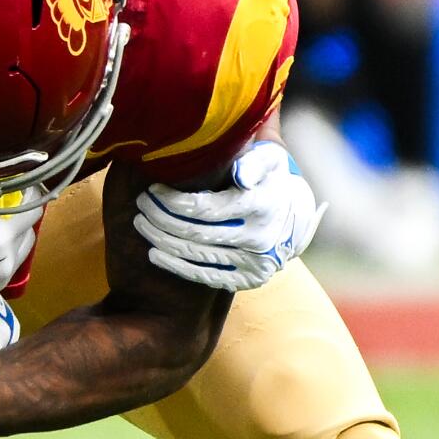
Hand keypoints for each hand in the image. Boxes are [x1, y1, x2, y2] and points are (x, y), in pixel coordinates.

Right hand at [0, 195, 41, 318]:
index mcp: (1, 239)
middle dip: (20, 216)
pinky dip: (2, 252)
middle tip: (2, 205)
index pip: (32, 211)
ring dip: (13, 236)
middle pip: (28, 232)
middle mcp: (8, 261)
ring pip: (20, 251)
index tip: (19, 184)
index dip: (28, 195)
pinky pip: (7, 265)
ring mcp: (1, 279)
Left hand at [133, 142, 325, 291]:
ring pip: (196, 254)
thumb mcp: (271, 159)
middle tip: (141, 206)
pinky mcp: (249, 280)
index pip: (206, 208)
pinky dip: (176, 266)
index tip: (152, 190)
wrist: (298, 217)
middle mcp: (260, 238)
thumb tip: (240, 174)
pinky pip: (205, 276)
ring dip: (161, 240)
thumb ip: (254, 159)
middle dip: (161, 219)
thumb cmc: (273, 179)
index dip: (172, 201)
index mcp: (264, 205)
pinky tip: (155, 253)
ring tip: (142, 224)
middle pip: (195, 232)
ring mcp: (255, 263)